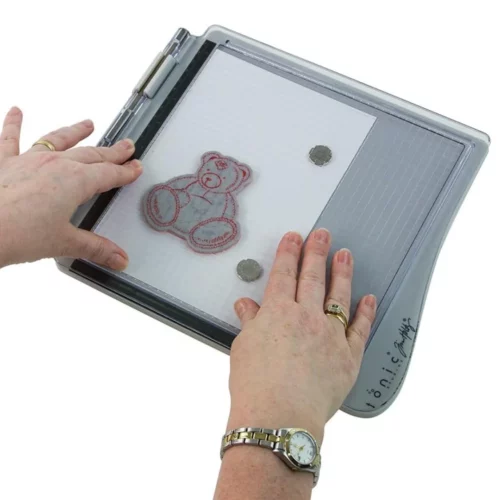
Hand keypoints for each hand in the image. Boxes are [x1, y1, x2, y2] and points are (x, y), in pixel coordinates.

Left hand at [0, 107, 141, 268]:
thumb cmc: (16, 233)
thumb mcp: (64, 243)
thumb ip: (95, 249)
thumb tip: (118, 258)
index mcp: (75, 181)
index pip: (109, 174)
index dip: (125, 171)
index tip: (135, 167)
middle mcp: (54, 165)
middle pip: (91, 154)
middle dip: (112, 151)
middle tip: (125, 145)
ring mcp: (28, 160)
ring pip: (58, 140)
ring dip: (75, 132)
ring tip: (87, 124)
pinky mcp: (4, 162)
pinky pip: (9, 138)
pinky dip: (13, 124)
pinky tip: (15, 112)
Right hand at [227, 229, 376, 442]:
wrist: (279, 417)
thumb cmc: (255, 386)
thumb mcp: (244, 348)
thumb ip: (250, 322)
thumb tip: (246, 305)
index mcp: (278, 313)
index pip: (284, 275)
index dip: (289, 253)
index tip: (294, 237)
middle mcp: (306, 317)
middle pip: (312, 278)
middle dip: (316, 252)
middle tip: (323, 234)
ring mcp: (330, 335)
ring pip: (339, 296)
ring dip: (342, 273)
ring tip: (346, 254)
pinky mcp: (348, 356)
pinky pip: (360, 329)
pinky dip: (366, 312)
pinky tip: (370, 298)